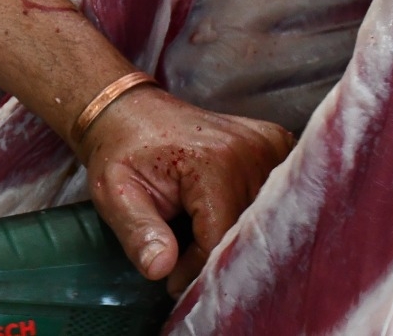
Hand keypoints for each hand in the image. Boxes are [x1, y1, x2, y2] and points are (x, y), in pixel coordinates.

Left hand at [78, 88, 294, 294]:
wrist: (130, 110)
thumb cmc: (120, 152)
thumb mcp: (115, 194)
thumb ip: (138, 233)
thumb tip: (161, 269)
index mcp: (213, 162)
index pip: (221, 241)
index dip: (196, 269)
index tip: (172, 280)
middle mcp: (250, 150)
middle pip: (247, 232)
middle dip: (217, 257)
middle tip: (185, 263)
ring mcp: (268, 144)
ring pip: (264, 219)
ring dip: (236, 236)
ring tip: (199, 232)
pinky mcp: (274, 143)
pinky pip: (277, 197)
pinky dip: (254, 214)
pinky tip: (228, 214)